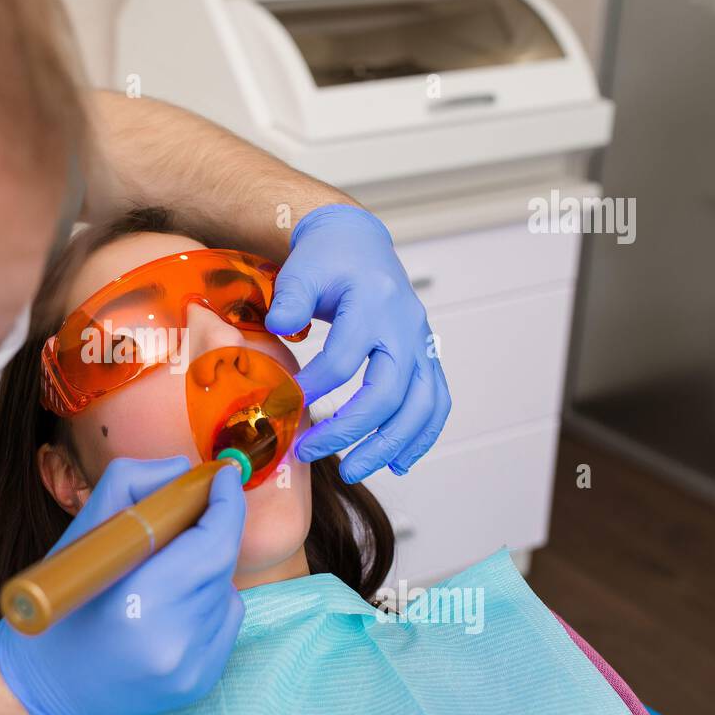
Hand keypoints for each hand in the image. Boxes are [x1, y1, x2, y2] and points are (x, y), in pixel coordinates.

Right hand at [0, 456, 245, 714]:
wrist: (46, 683)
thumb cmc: (61, 604)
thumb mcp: (81, 532)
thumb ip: (132, 484)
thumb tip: (183, 471)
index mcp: (138, 602)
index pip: (211, 543)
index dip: (225, 504)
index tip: (223, 476)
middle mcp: (170, 641)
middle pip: (221, 564)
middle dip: (214, 529)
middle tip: (198, 508)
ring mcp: (188, 668)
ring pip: (225, 591)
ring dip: (205, 569)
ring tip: (163, 572)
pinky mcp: (198, 683)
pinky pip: (225, 622)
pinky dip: (207, 603)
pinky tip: (170, 607)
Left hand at [266, 204, 451, 481]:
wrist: (358, 243)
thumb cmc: (327, 259)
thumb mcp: (302, 269)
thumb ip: (290, 298)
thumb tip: (278, 328)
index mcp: (372, 304)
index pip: (344, 359)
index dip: (313, 387)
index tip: (284, 405)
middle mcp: (405, 328)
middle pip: (389, 392)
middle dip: (351, 430)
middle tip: (312, 452)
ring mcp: (421, 344)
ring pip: (421, 406)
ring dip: (390, 445)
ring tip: (353, 471)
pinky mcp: (425, 357)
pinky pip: (435, 403)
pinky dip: (421, 436)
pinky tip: (399, 463)